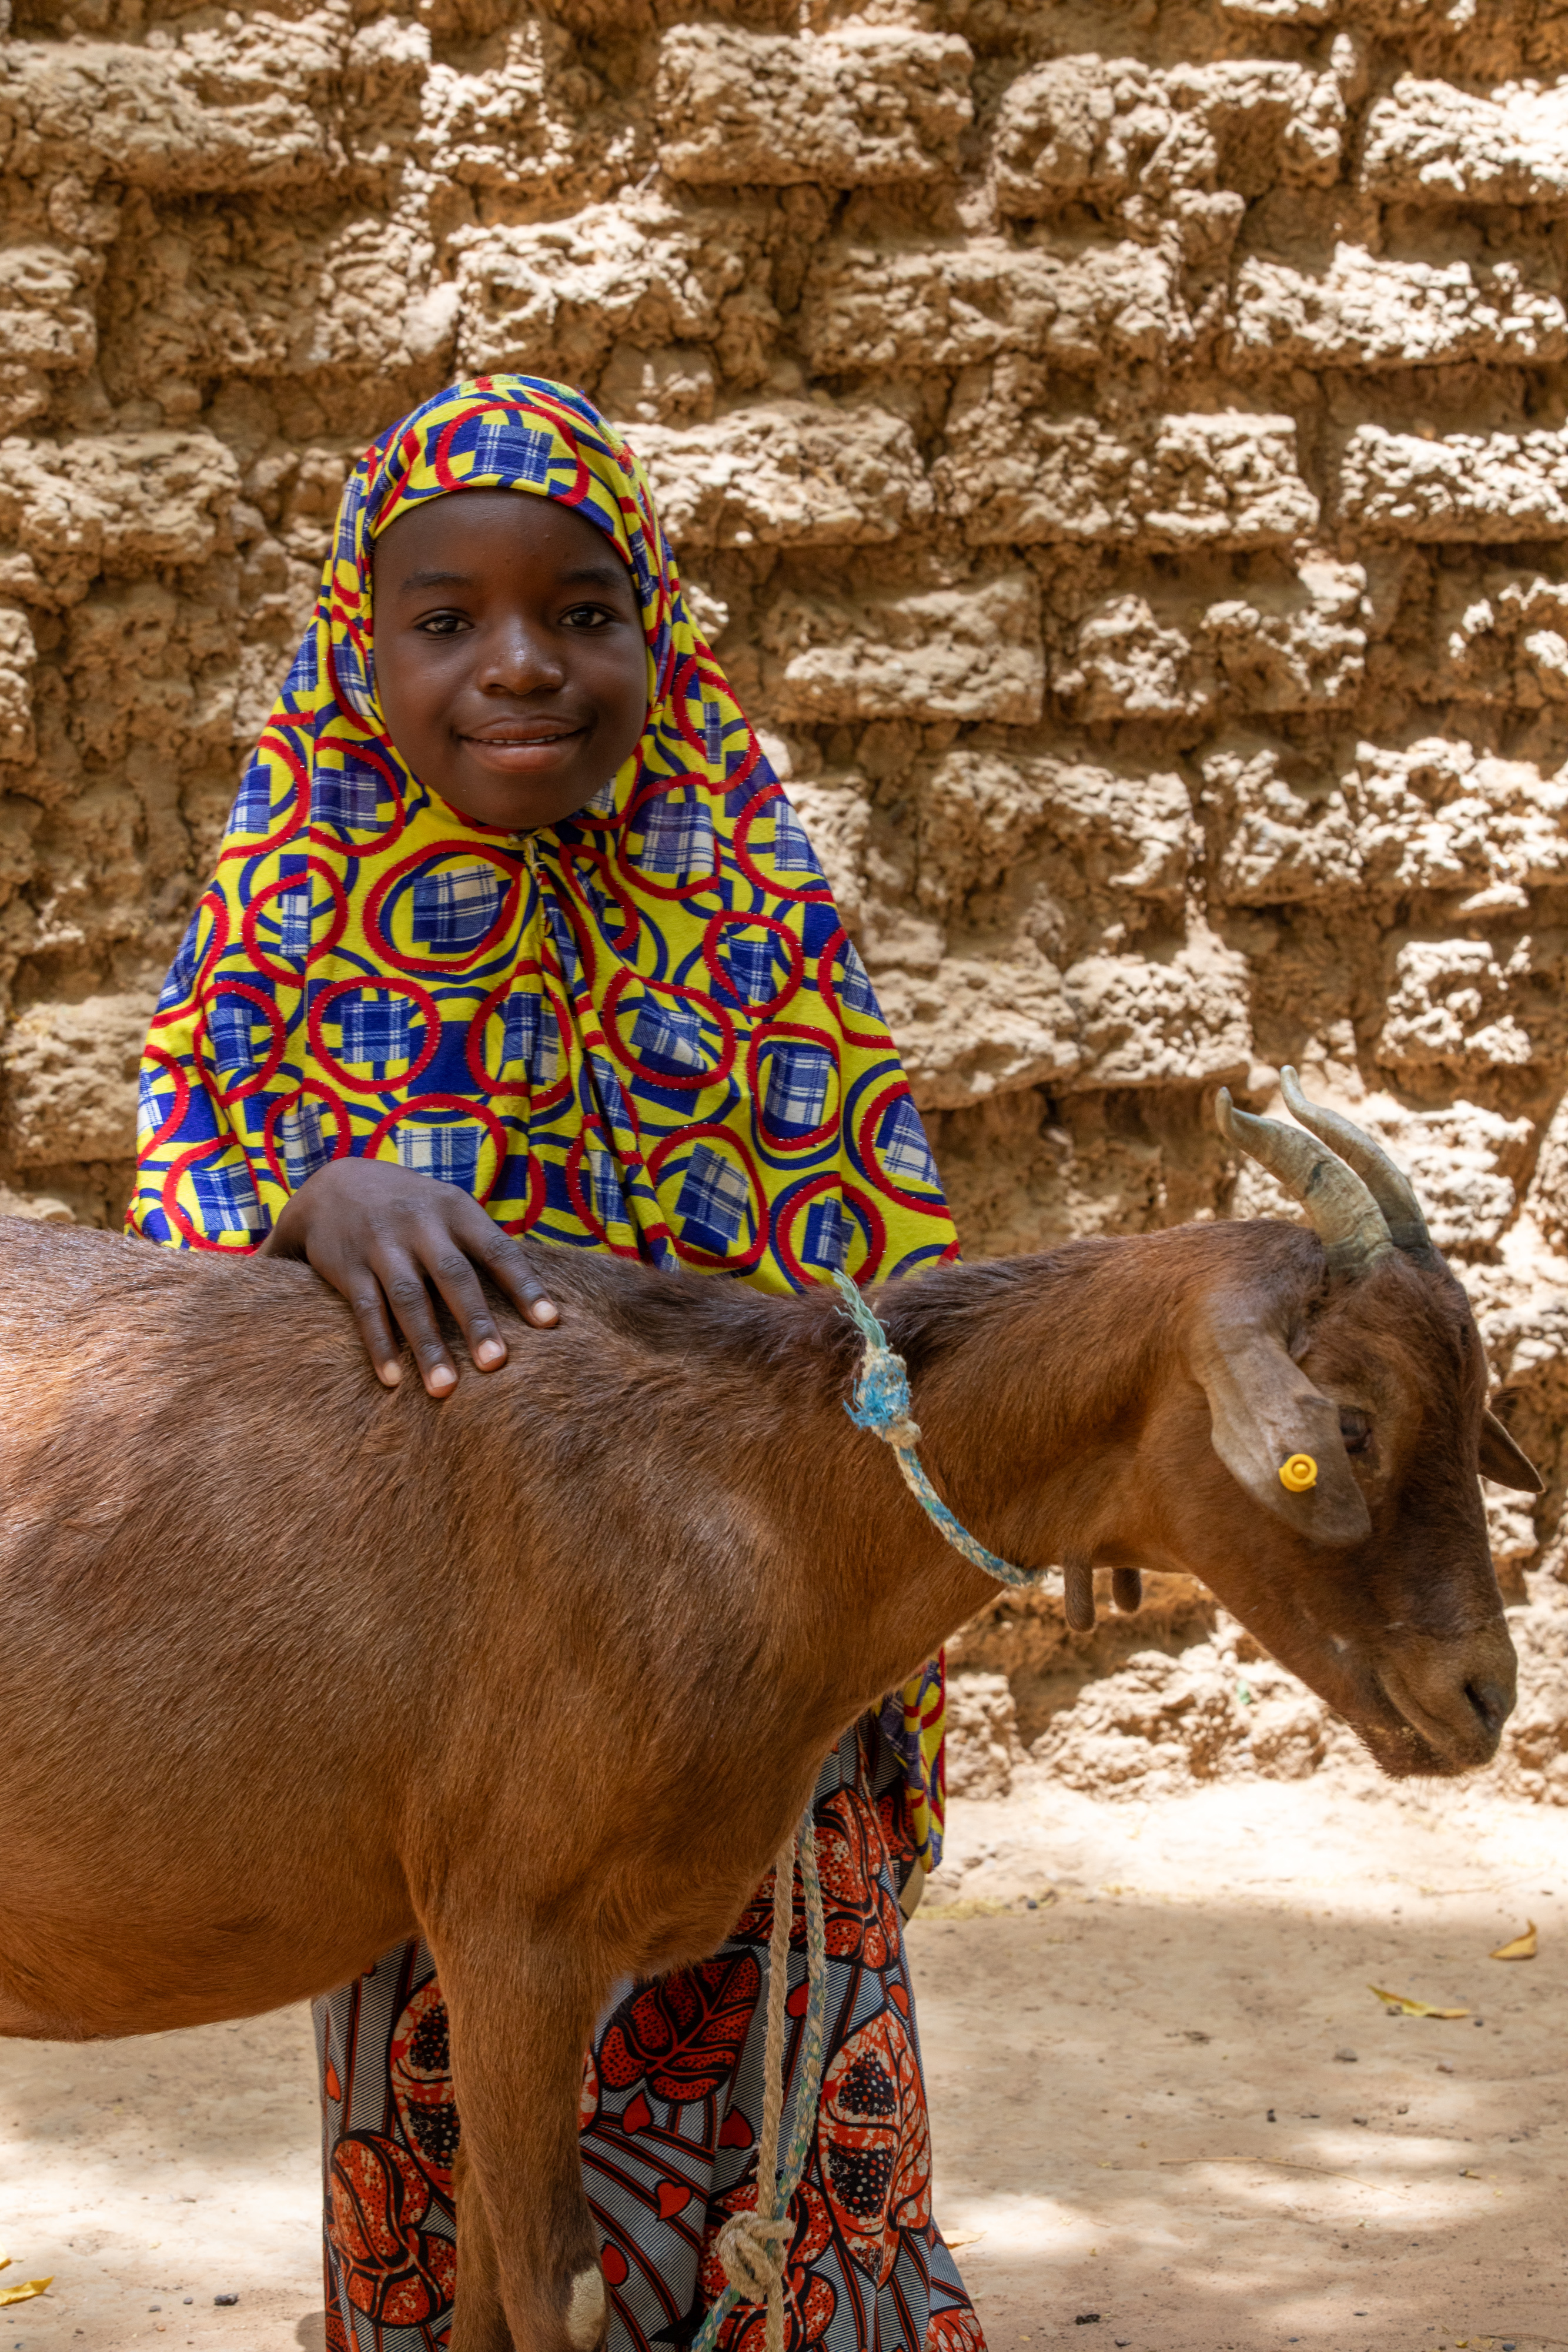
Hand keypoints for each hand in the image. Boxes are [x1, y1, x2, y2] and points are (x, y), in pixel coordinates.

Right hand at [258, 1159, 558, 1394]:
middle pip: (454, 1276)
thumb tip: (536, 1298)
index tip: (549, 1322)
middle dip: (475, 1321)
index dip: (524, 1286)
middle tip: (495, 1364)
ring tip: (445, 1389)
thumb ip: (484, 1246)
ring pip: (408, 1299)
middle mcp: (421, 1225)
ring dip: (427, 1346)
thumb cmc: (413, 1209)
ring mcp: (382, 1245)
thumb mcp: (448, 1208)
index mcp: (456, 1210)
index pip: (498, 1250)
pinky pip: (366, 1310)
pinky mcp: (348, 1267)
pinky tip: (393, 1380)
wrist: (335, 1184)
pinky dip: (380, 1346)